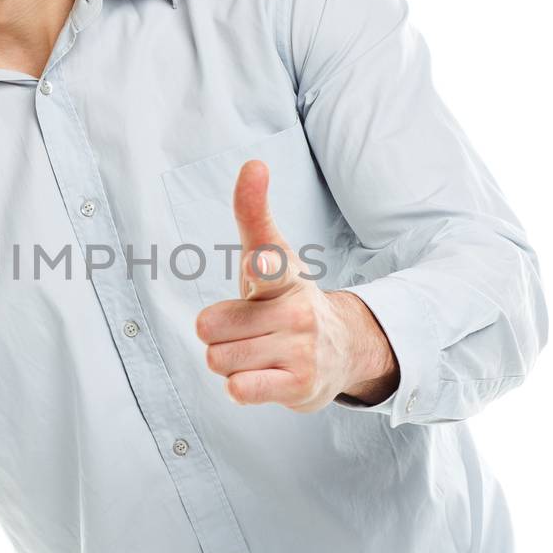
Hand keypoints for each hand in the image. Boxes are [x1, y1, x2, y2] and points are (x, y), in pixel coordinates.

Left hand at [194, 157, 398, 410]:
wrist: (342, 348)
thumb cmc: (287, 299)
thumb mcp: (270, 255)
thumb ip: (253, 213)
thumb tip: (253, 163)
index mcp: (283, 276)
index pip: (269, 264)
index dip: (261, 265)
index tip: (258, 258)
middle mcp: (296, 311)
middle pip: (209, 328)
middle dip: (219, 334)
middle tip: (249, 330)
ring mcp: (300, 350)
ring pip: (219, 360)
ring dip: (229, 362)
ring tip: (259, 353)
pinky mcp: (299, 387)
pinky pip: (240, 389)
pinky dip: (241, 386)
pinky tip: (261, 376)